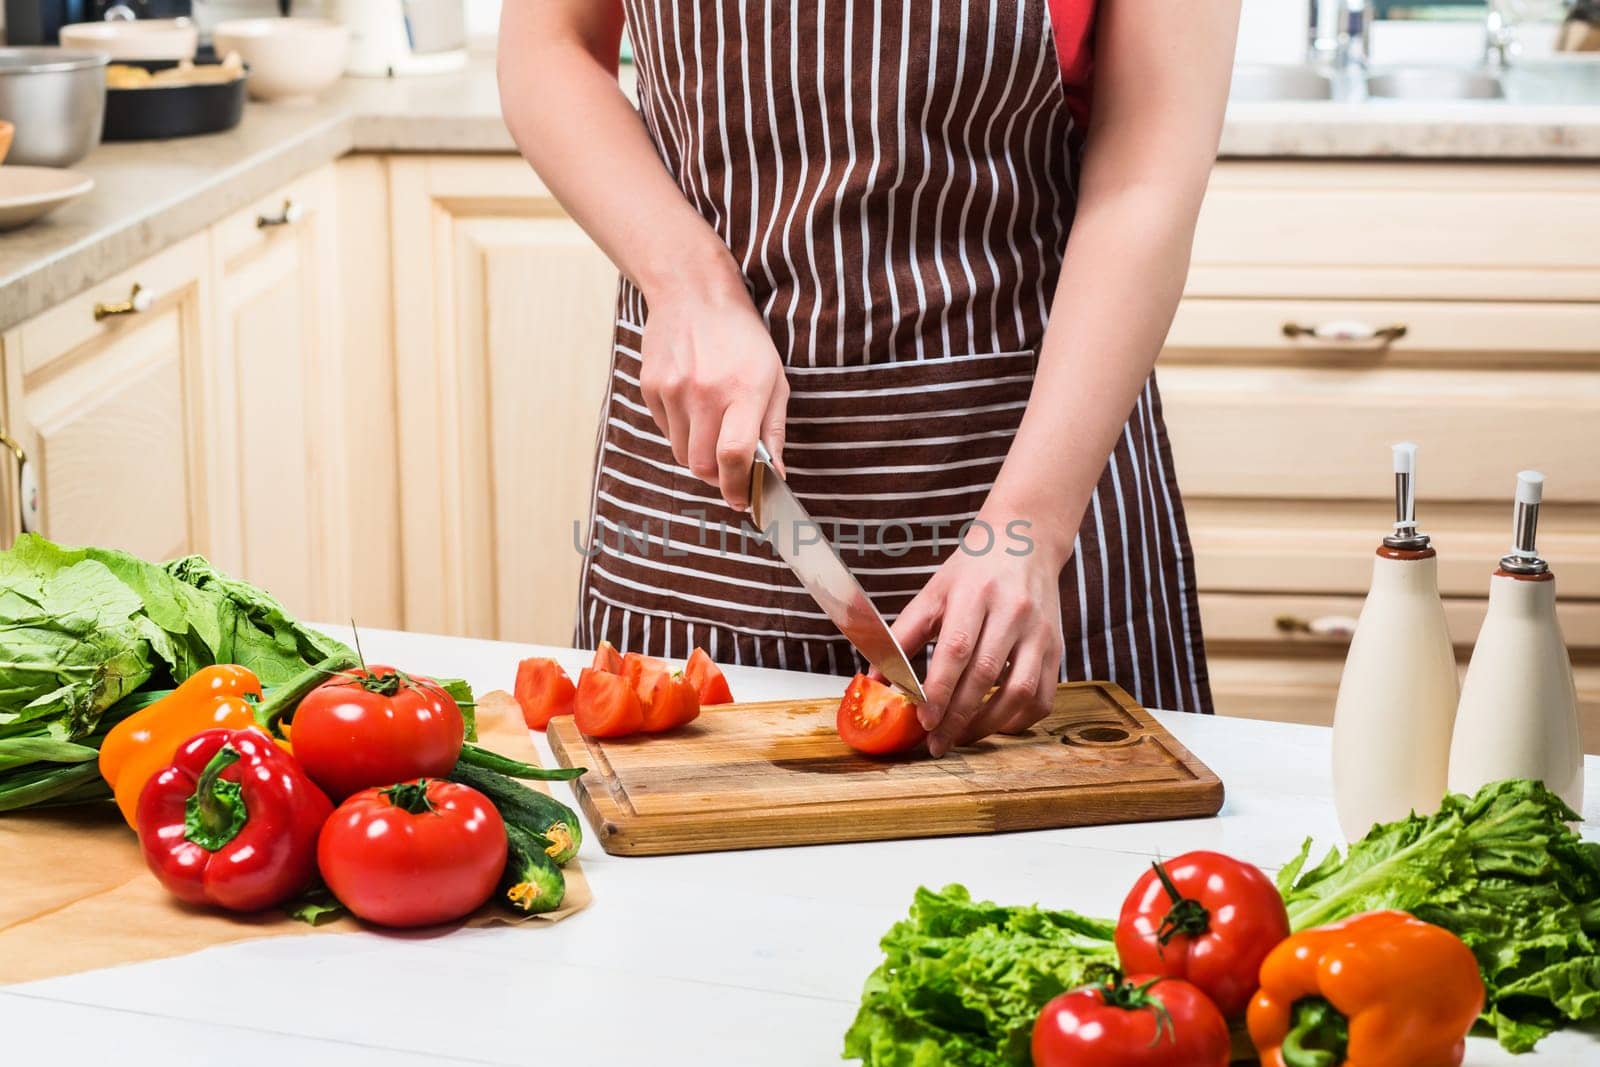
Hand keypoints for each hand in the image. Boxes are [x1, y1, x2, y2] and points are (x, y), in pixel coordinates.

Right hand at [638, 286, 788, 510]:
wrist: (694, 296)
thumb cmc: (742, 339)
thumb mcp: (774, 379)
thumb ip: (773, 430)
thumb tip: (775, 474)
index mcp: (743, 390)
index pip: (734, 456)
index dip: (738, 487)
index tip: (743, 500)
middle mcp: (705, 392)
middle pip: (703, 465)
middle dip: (718, 479)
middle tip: (729, 471)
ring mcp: (673, 390)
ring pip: (682, 454)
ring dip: (699, 456)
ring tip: (712, 428)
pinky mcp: (651, 388)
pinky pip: (666, 432)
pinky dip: (681, 433)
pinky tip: (693, 407)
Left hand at [886, 520, 1067, 757]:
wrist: (1026, 543)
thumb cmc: (973, 571)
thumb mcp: (934, 593)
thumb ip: (904, 635)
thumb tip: (876, 679)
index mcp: (976, 594)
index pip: (957, 648)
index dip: (939, 689)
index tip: (923, 720)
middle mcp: (1014, 612)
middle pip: (986, 674)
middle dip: (958, 716)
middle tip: (936, 743)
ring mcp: (1041, 632)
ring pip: (1020, 692)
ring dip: (988, 724)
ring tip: (960, 737)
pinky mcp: (1057, 648)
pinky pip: (1043, 697)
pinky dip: (1019, 720)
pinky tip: (994, 724)